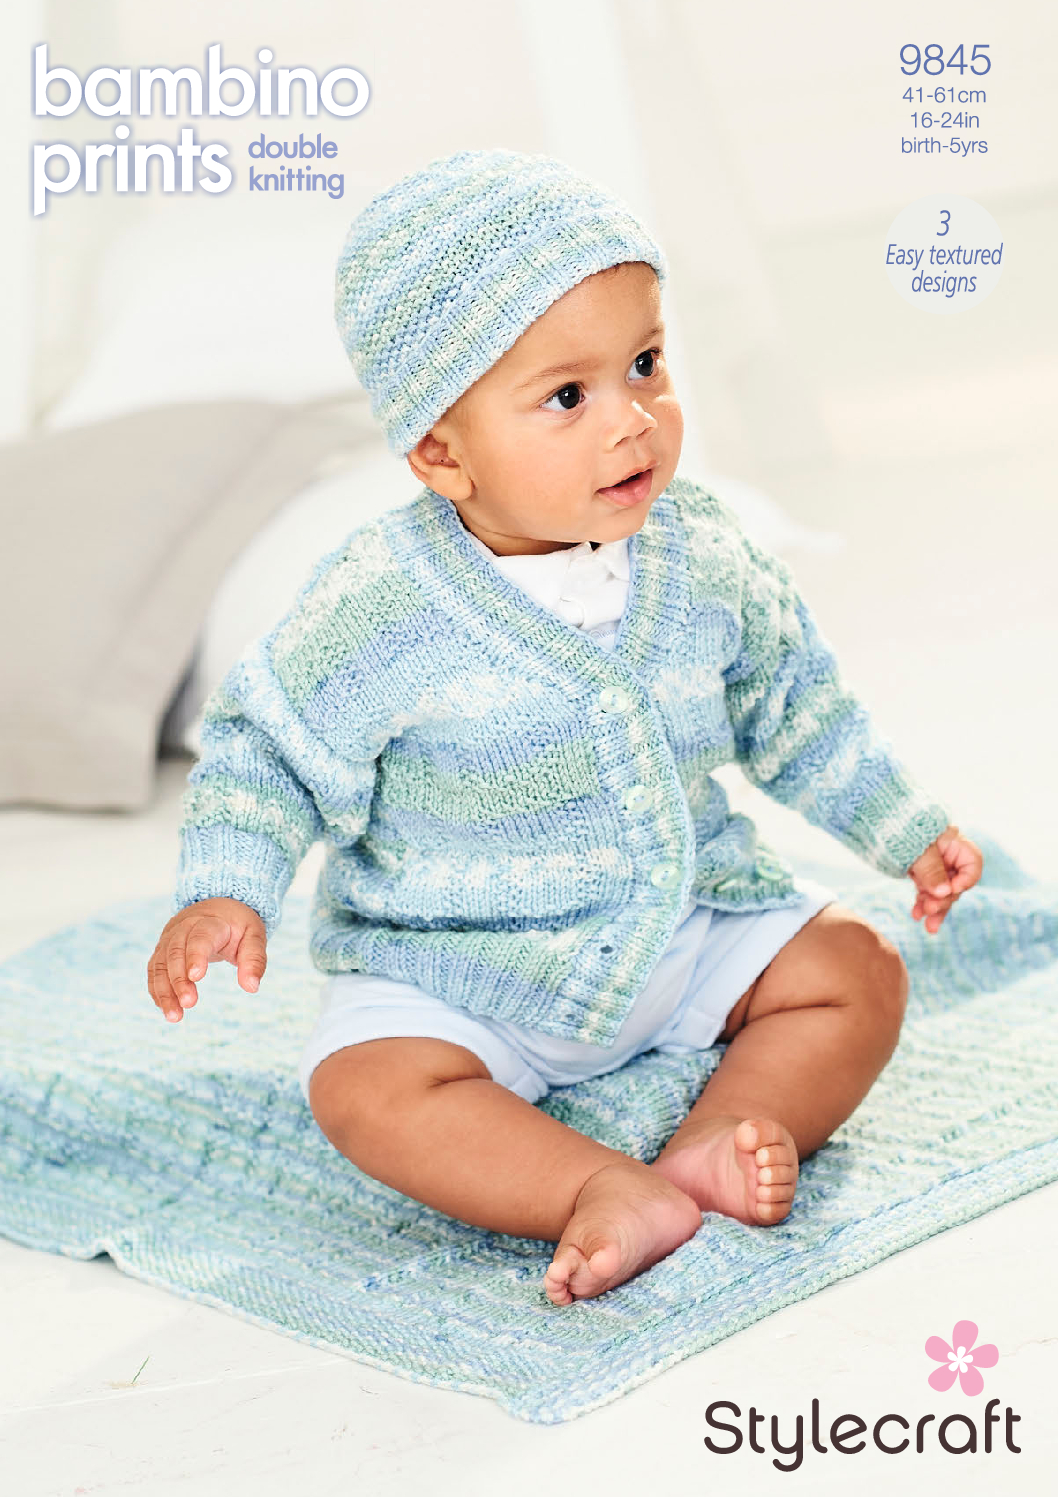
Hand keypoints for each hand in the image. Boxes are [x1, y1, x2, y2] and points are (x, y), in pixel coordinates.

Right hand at [147, 897, 267, 1023]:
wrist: (218, 908)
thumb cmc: (238, 926)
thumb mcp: (254, 936)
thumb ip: (254, 960)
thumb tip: (251, 988)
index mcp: (210, 921)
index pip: (200, 937)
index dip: (196, 955)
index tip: (196, 977)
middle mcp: (184, 927)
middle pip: (175, 951)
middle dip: (179, 979)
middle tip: (189, 1003)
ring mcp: (169, 938)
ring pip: (160, 963)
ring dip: (165, 991)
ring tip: (174, 1016)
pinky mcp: (162, 950)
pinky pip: (154, 970)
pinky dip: (157, 990)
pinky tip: (166, 1009)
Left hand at [908, 824, 982, 934]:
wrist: (876, 821)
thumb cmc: (900, 828)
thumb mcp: (917, 849)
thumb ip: (932, 870)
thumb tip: (944, 892)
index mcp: (954, 843)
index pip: (972, 864)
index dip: (965, 880)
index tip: (950, 890)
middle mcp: (948, 855)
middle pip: (956, 882)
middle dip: (944, 900)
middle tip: (930, 910)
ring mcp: (935, 865)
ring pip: (941, 891)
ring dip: (934, 908)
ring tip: (927, 925)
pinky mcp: (921, 873)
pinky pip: (927, 891)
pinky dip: (923, 903)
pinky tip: (916, 916)